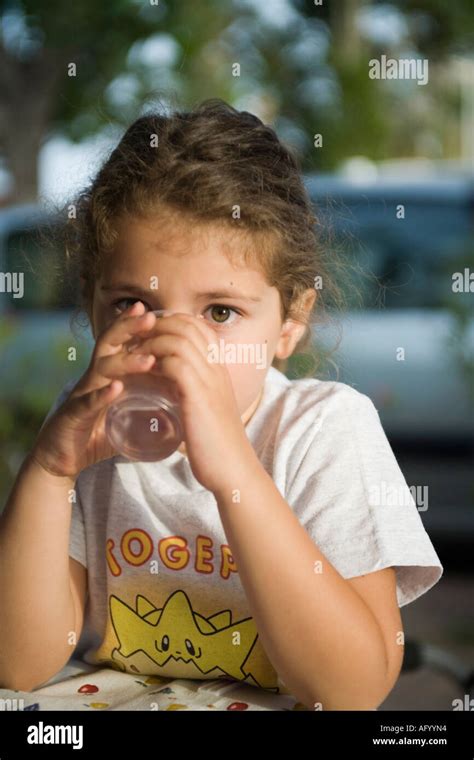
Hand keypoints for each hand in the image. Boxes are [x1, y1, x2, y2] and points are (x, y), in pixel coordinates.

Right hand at [31, 301, 159, 478]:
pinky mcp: (73, 415)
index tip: (157, 312)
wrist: (61, 460)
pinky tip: (116, 389)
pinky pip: (86, 402)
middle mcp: (93, 378)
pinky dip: (102, 395)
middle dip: (128, 328)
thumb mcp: (128, 416)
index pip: (121, 342)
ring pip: (101, 369)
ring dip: (125, 363)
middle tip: (151, 318)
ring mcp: (82, 394)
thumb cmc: (96, 435)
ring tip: (149, 359)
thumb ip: (152, 410)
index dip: (135, 326)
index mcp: (107, 374)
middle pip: (109, 344)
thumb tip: (185, 408)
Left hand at [129, 312, 257, 492]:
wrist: (232, 468)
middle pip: (186, 325)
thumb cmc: (216, 444)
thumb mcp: (206, 408)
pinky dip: (152, 362)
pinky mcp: (198, 396)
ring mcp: (209, 380)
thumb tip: (169, 387)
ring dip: (150, 342)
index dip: (170, 322)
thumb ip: (191, 393)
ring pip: (178, 340)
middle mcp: (217, 368)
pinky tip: (138, 371)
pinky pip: (173, 363)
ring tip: (131, 353)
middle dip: (155, 325)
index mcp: (219, 368)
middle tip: (133, 338)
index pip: (197, 326)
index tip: (148, 333)